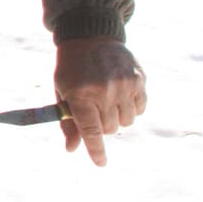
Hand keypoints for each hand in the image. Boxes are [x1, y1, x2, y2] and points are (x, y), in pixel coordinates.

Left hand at [54, 38, 145, 165]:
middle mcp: (104, 91)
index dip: (96, 149)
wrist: (90, 38)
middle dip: (101, 125)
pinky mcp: (139, 80)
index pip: (90, 130)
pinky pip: (140, 109)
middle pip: (109, 129)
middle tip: (95, 109)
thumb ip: (68, 122)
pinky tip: (121, 94)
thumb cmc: (72, 69)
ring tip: (107, 100)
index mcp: (80, 94)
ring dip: (117, 117)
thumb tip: (72, 149)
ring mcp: (123, 85)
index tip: (101, 163)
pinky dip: (132, 108)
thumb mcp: (62, 92)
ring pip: (126, 122)